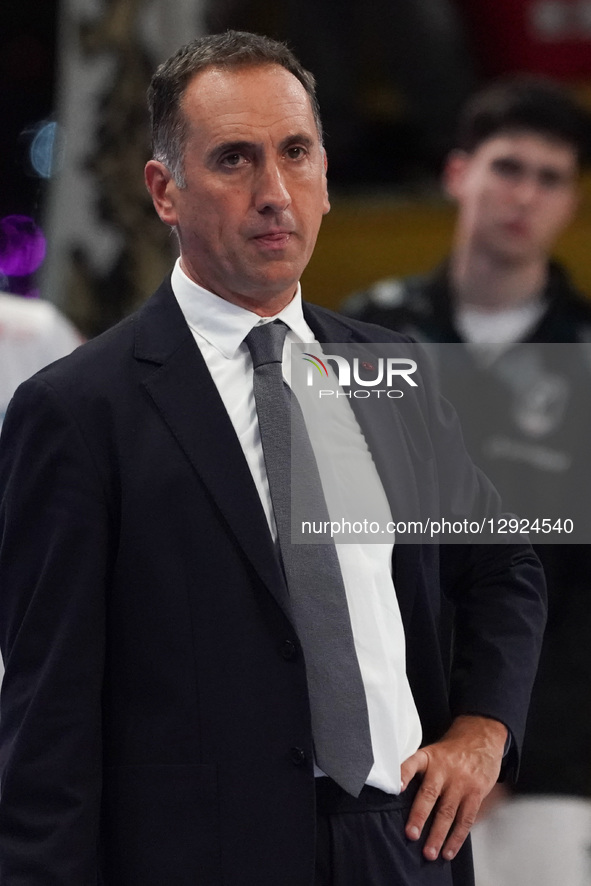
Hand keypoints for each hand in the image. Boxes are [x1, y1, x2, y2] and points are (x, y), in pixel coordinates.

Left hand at [400, 715, 506, 861]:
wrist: (481, 738)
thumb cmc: (451, 751)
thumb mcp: (432, 752)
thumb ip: (418, 771)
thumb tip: (398, 797)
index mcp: (428, 757)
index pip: (412, 764)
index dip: (403, 775)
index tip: (396, 788)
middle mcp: (443, 769)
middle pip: (430, 794)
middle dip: (420, 816)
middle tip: (411, 834)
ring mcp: (461, 782)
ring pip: (448, 811)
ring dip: (438, 834)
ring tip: (429, 852)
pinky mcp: (475, 793)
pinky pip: (465, 818)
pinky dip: (457, 837)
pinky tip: (449, 850)